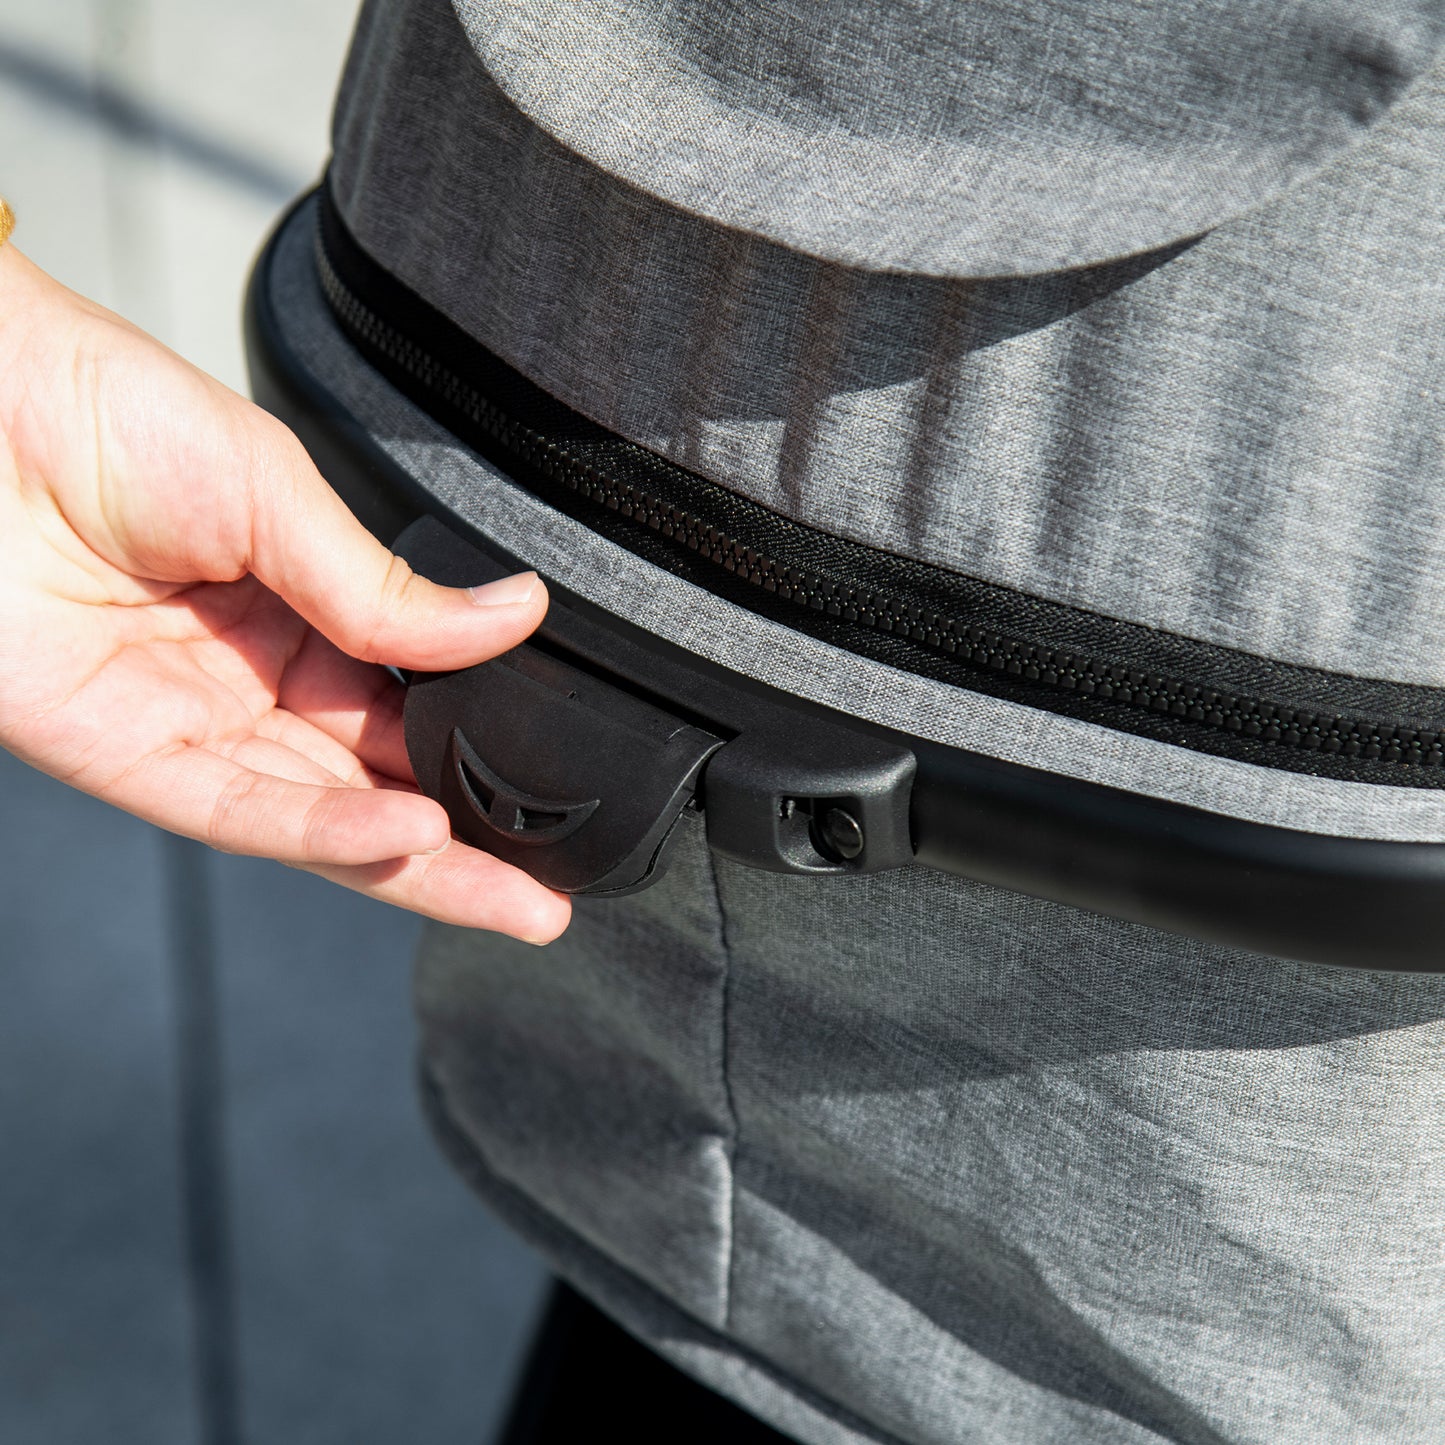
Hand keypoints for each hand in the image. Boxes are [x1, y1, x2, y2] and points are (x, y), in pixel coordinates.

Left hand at [0, 242, 569, 942]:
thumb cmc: (109, 415)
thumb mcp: (280, 495)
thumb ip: (389, 590)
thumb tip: (515, 615)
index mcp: (302, 612)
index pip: (408, 703)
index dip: (479, 748)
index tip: (557, 780)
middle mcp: (253, 682)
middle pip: (376, 782)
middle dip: (467, 841)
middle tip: (552, 888)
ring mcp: (192, 725)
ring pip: (319, 818)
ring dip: (416, 864)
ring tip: (515, 899)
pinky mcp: (124, 756)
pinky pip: (239, 809)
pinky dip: (325, 829)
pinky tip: (405, 837)